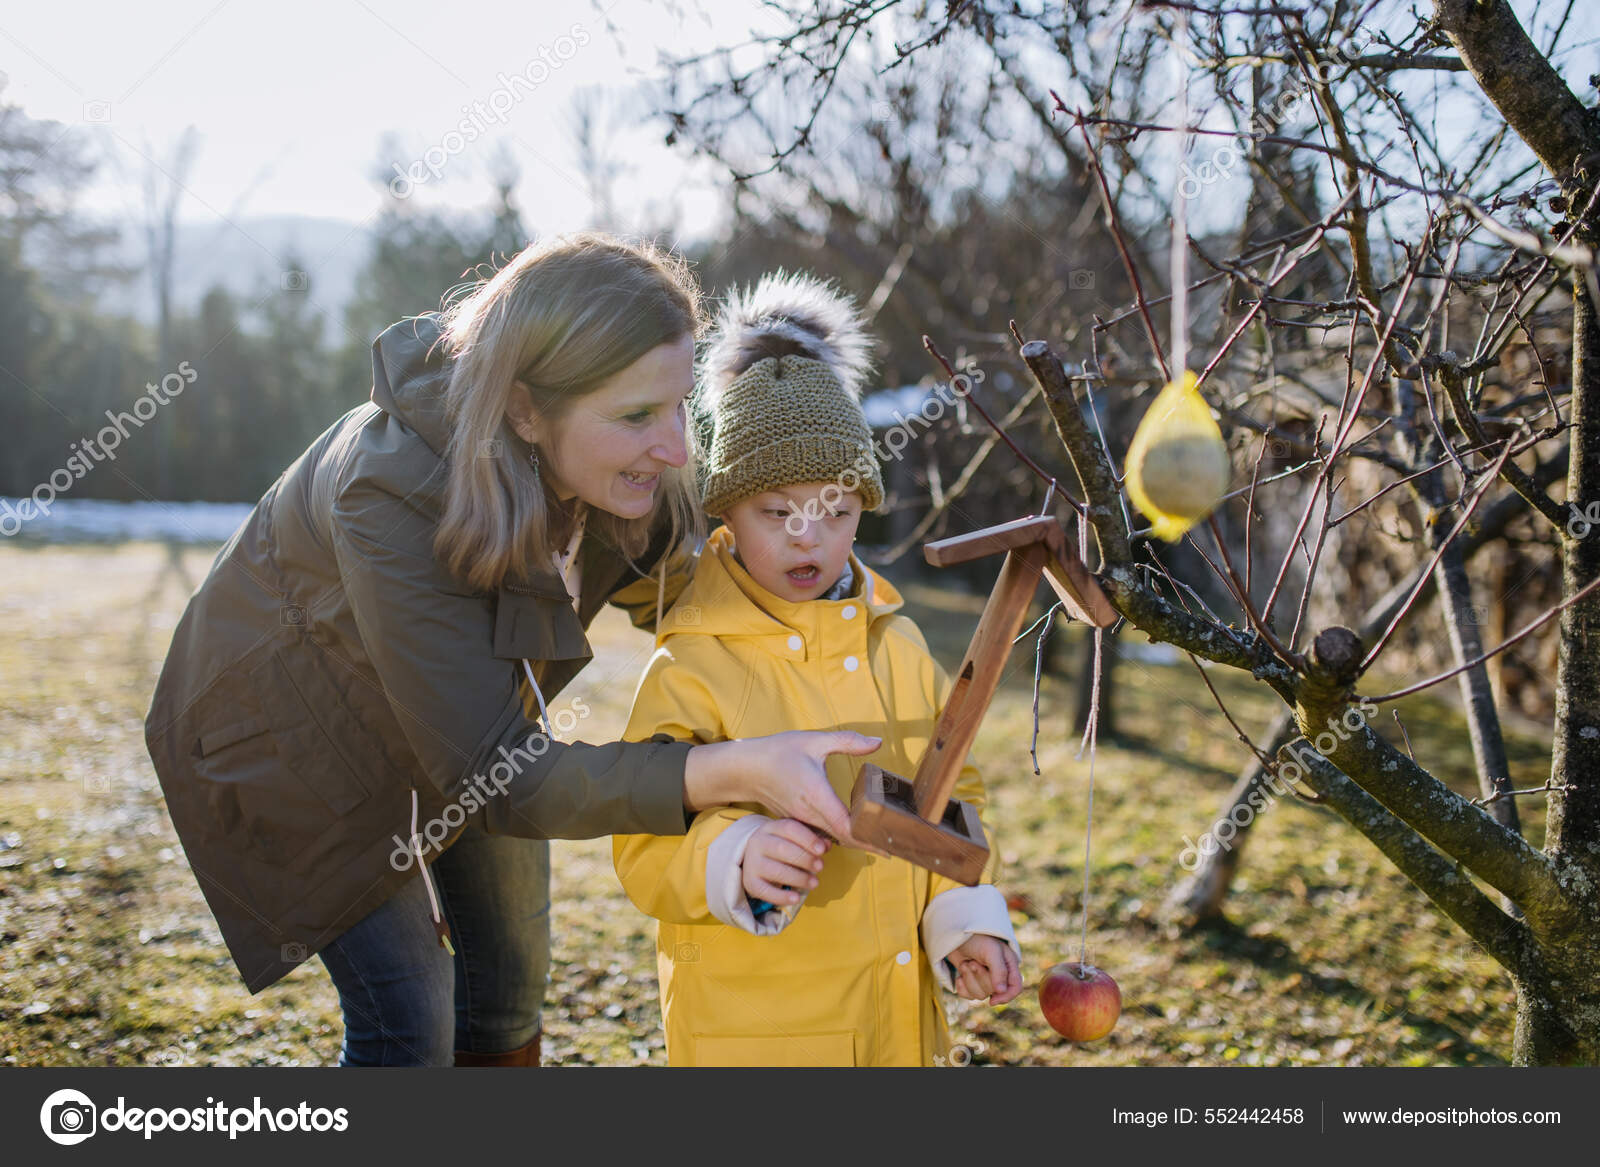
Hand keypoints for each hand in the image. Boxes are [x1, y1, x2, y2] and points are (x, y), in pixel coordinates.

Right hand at [684, 730, 882, 848]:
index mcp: (817, 794)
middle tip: (893, 847)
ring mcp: (802, 821)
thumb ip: (848, 741)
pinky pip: (821, 834)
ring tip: (879, 841)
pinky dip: (839, 836)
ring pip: (833, 838)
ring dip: (854, 841)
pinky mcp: (797, 821)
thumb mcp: (814, 740)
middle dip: (868, 844)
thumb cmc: (780, 751)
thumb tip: (877, 742)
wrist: (746, 768)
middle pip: (844, 838)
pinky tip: (854, 832)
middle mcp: (809, 813)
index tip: (888, 847)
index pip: (847, 826)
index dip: (869, 840)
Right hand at [741, 818, 830, 906]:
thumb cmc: (783, 846)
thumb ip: (813, 840)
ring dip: (798, 878)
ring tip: (814, 883)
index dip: (807, 839)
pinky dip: (781, 896)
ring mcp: (752, 863)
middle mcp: (758, 842)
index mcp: (771, 828)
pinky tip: (796, 898)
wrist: (756, 859)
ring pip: (775, 870)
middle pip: (782, 848)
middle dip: (804, 859)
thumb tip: (827, 845)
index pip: (789, 828)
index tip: (822, 850)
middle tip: (820, 867)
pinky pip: (765, 891)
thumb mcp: (796, 839)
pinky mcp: (750, 882)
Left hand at [948, 934, 1021, 1004]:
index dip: (1006, 997)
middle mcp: (998, 974)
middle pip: (994, 992)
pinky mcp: (970, 981)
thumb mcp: (991, 951)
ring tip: (966, 963)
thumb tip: (1000, 991)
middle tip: (973, 962)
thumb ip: (999, 971)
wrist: (955, 932)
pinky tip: (960, 973)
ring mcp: (983, 979)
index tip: (992, 1000)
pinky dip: (961, 986)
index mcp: (1009, 965)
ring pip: (979, 995)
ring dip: (969, 979)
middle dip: (980, 978)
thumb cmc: (977, 938)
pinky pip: (968, 995)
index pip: (1015, 988)